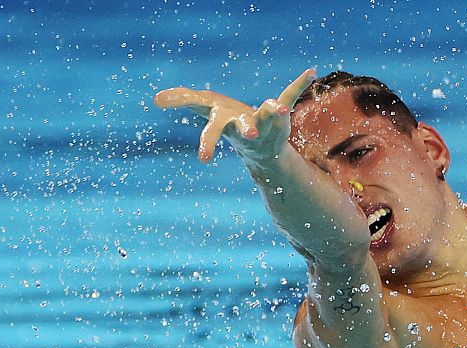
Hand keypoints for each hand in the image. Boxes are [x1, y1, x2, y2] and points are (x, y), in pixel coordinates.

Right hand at [155, 69, 315, 165]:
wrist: (261, 149)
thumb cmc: (229, 123)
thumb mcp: (204, 108)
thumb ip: (182, 99)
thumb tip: (156, 98)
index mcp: (226, 125)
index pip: (214, 132)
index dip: (208, 143)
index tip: (204, 158)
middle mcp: (246, 126)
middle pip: (243, 128)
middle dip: (246, 130)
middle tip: (250, 135)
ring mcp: (265, 121)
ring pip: (269, 114)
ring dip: (275, 110)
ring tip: (281, 108)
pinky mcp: (280, 114)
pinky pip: (290, 94)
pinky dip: (299, 83)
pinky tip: (310, 71)